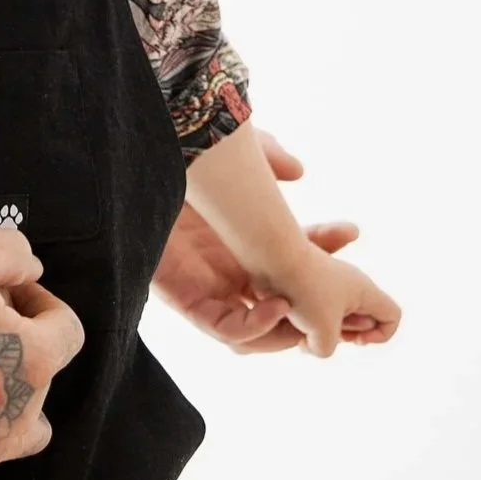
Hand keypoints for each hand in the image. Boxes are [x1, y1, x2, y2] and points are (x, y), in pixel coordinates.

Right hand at [0, 222, 82, 469]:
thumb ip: (12, 252)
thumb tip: (33, 270)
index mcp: (31, 361)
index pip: (66, 329)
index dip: (41, 298)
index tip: (8, 286)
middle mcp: (16, 416)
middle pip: (41, 369)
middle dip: (18, 334)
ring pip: (20, 418)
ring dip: (4, 381)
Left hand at [153, 129, 375, 353]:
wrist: (131, 159)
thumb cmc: (172, 152)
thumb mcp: (227, 151)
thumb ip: (263, 158)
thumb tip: (298, 170)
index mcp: (239, 235)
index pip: (291, 258)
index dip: (322, 246)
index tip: (349, 229)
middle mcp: (224, 264)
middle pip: (282, 301)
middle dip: (319, 302)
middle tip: (347, 293)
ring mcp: (204, 283)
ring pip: (257, 326)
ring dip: (292, 326)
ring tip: (312, 308)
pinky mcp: (181, 297)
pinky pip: (224, 328)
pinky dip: (256, 327)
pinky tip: (277, 306)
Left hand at [271, 246, 401, 357]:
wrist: (264, 251)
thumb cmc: (300, 289)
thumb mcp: (322, 332)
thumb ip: (325, 348)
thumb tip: (311, 343)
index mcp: (362, 289)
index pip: (391, 314)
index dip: (380, 334)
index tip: (355, 338)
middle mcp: (346, 283)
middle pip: (359, 318)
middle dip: (342, 334)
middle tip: (321, 330)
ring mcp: (323, 281)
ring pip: (332, 316)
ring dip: (318, 329)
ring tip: (300, 325)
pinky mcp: (301, 281)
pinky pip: (310, 308)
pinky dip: (302, 318)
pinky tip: (287, 317)